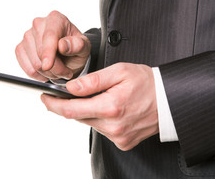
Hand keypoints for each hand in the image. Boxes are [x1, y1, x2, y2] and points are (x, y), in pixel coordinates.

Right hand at [15, 11, 90, 80]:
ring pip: (34, 63)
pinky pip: (27, 68)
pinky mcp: (20, 48)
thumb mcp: (84, 47)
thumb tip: (62, 45)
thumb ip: (77, 45)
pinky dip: (38, 75)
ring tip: (58, 70)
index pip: (49, 36)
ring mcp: (27, 36)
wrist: (69, 55)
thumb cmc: (76, 49)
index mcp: (56, 19)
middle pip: (41, 53)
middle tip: (66, 72)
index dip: (48, 52)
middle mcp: (39, 24)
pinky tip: (47, 72)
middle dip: (55, 68)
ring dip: (48, 73)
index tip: (48, 65)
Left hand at [41, 63, 158, 150]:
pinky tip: (111, 109)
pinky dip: (100, 119)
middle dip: (70, 105)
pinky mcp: (123, 142)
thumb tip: (70, 88)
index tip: (45, 97)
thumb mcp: (120, 72)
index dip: (53, 104)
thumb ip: (93, 80)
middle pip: (78, 117)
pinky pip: (102, 130)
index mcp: (111, 107)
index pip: (71, 110)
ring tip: (102, 98)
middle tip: (68, 94)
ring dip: (88, 111)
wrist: (170, 99)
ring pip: (90, 123)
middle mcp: (113, 126)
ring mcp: (118, 137)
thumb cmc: (147, 82)